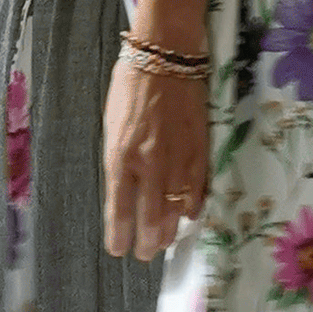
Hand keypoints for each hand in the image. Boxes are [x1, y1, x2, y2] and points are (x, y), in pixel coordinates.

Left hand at [103, 56, 208, 261]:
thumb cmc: (131, 87)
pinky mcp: (200, 150)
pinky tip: (186, 215)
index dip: (120, 235)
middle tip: (144, 254)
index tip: (118, 250)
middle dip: (146, 242)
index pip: (120, 209)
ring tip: (163, 242)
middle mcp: (149, 163)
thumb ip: (118, 161)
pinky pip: (197, 189)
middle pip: (150, 218)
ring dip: (169, 231)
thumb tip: (125, 190)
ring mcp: (178, 158)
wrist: (166, 57)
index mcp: (120, 156)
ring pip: (175, 210)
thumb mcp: (111, 126)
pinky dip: (191, 206)